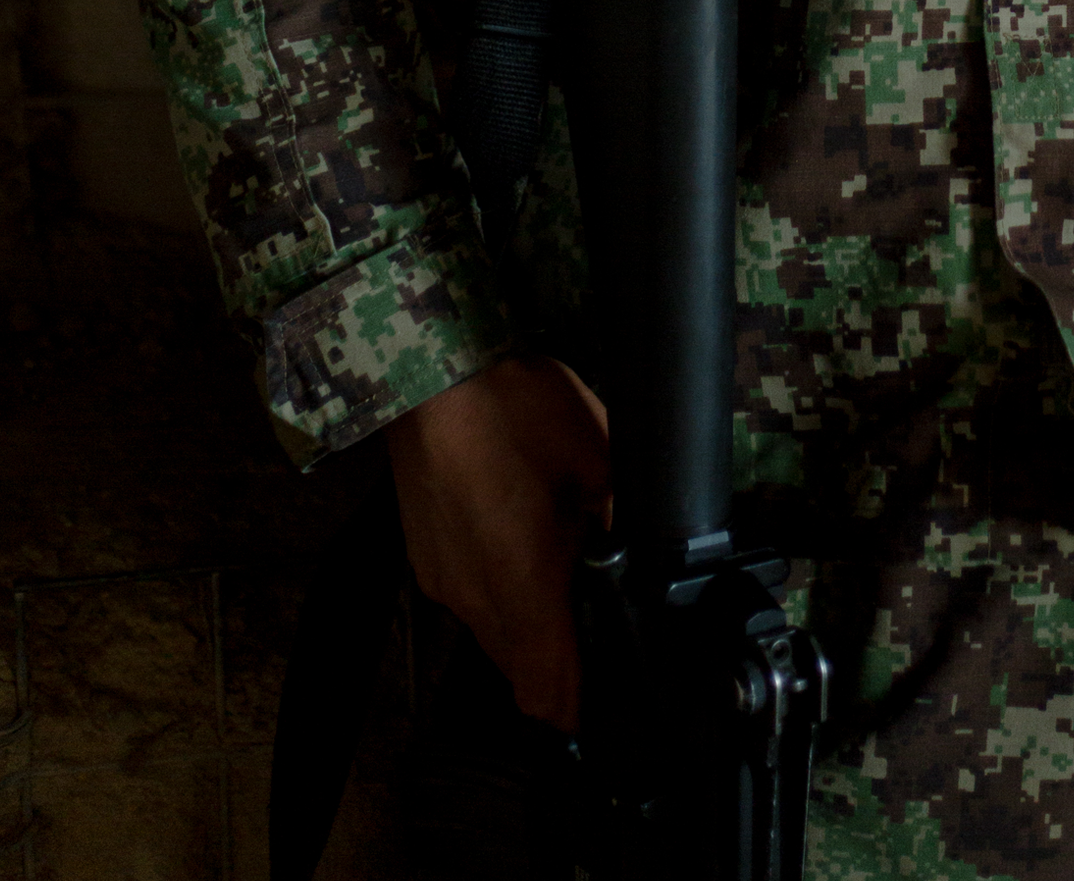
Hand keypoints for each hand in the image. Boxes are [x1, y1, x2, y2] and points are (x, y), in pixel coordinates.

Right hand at [383, 355, 611, 732]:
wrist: (431, 367)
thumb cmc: (517, 407)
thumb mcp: (601, 464)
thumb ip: (626, 530)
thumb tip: (650, 567)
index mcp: (522, 584)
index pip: (550, 696)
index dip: (585, 706)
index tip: (613, 687)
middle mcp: (475, 597)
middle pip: (523, 677)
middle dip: (563, 665)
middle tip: (596, 618)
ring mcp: (442, 580)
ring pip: (494, 642)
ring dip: (529, 631)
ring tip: (557, 572)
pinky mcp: (423, 559)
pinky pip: (470, 603)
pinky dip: (498, 595)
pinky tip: (516, 541)